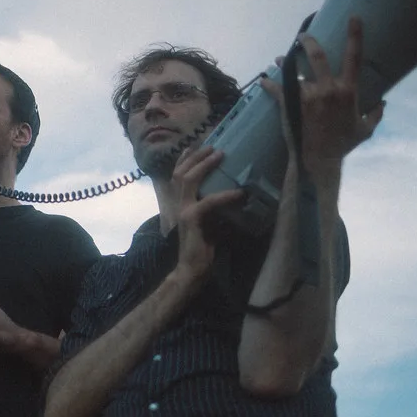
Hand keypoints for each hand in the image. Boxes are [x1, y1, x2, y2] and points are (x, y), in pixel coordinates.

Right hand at [173, 146, 244, 281]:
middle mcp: (178, 204)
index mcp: (181, 204)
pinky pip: (208, 201)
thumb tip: (236, 196)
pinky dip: (225, 195)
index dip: (185, 160)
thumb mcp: (210, 224)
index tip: (195, 146)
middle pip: (181, 172)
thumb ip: (215, 210)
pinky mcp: (191, 219)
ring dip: (204, 165)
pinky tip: (238, 193)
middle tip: (212, 146)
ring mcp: (183, 211)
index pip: (178, 176)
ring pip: (188, 180)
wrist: (191, 270)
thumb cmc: (202, 250)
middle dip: (196, 157)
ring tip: (220, 154)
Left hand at [263, 17, 384, 179]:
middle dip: (309, 42)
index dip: (355, 35)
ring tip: (279, 59)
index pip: (354, 57)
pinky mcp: (289, 105)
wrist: (318, 159)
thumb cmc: (343, 145)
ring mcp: (307, 96)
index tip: (353, 18)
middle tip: (303, 36)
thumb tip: (382, 104)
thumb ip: (375, 115)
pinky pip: (276, 89)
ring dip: (285, 63)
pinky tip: (263, 80)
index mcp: (348, 91)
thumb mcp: (365, 129)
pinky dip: (268, 83)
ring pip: (293, 71)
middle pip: (317, 56)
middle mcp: (327, 89)